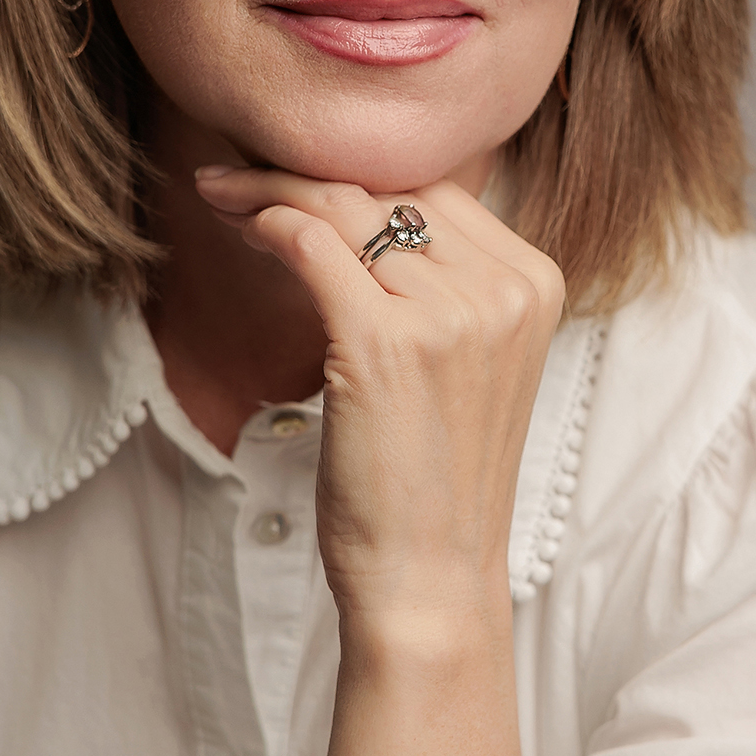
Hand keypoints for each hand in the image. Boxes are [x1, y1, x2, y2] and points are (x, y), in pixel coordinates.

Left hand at [194, 169, 563, 755]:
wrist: (429, 584)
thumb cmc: (429, 486)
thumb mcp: (462, 368)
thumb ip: (440, 289)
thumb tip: (358, 217)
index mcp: (536, 286)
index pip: (439, 193)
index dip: (359, 177)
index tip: (292, 178)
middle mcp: (505, 288)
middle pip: (391, 189)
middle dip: (303, 172)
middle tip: (233, 174)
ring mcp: (450, 312)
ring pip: (345, 208)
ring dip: (270, 194)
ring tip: (220, 196)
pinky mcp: (385, 340)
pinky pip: (313, 243)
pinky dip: (268, 223)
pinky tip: (237, 225)